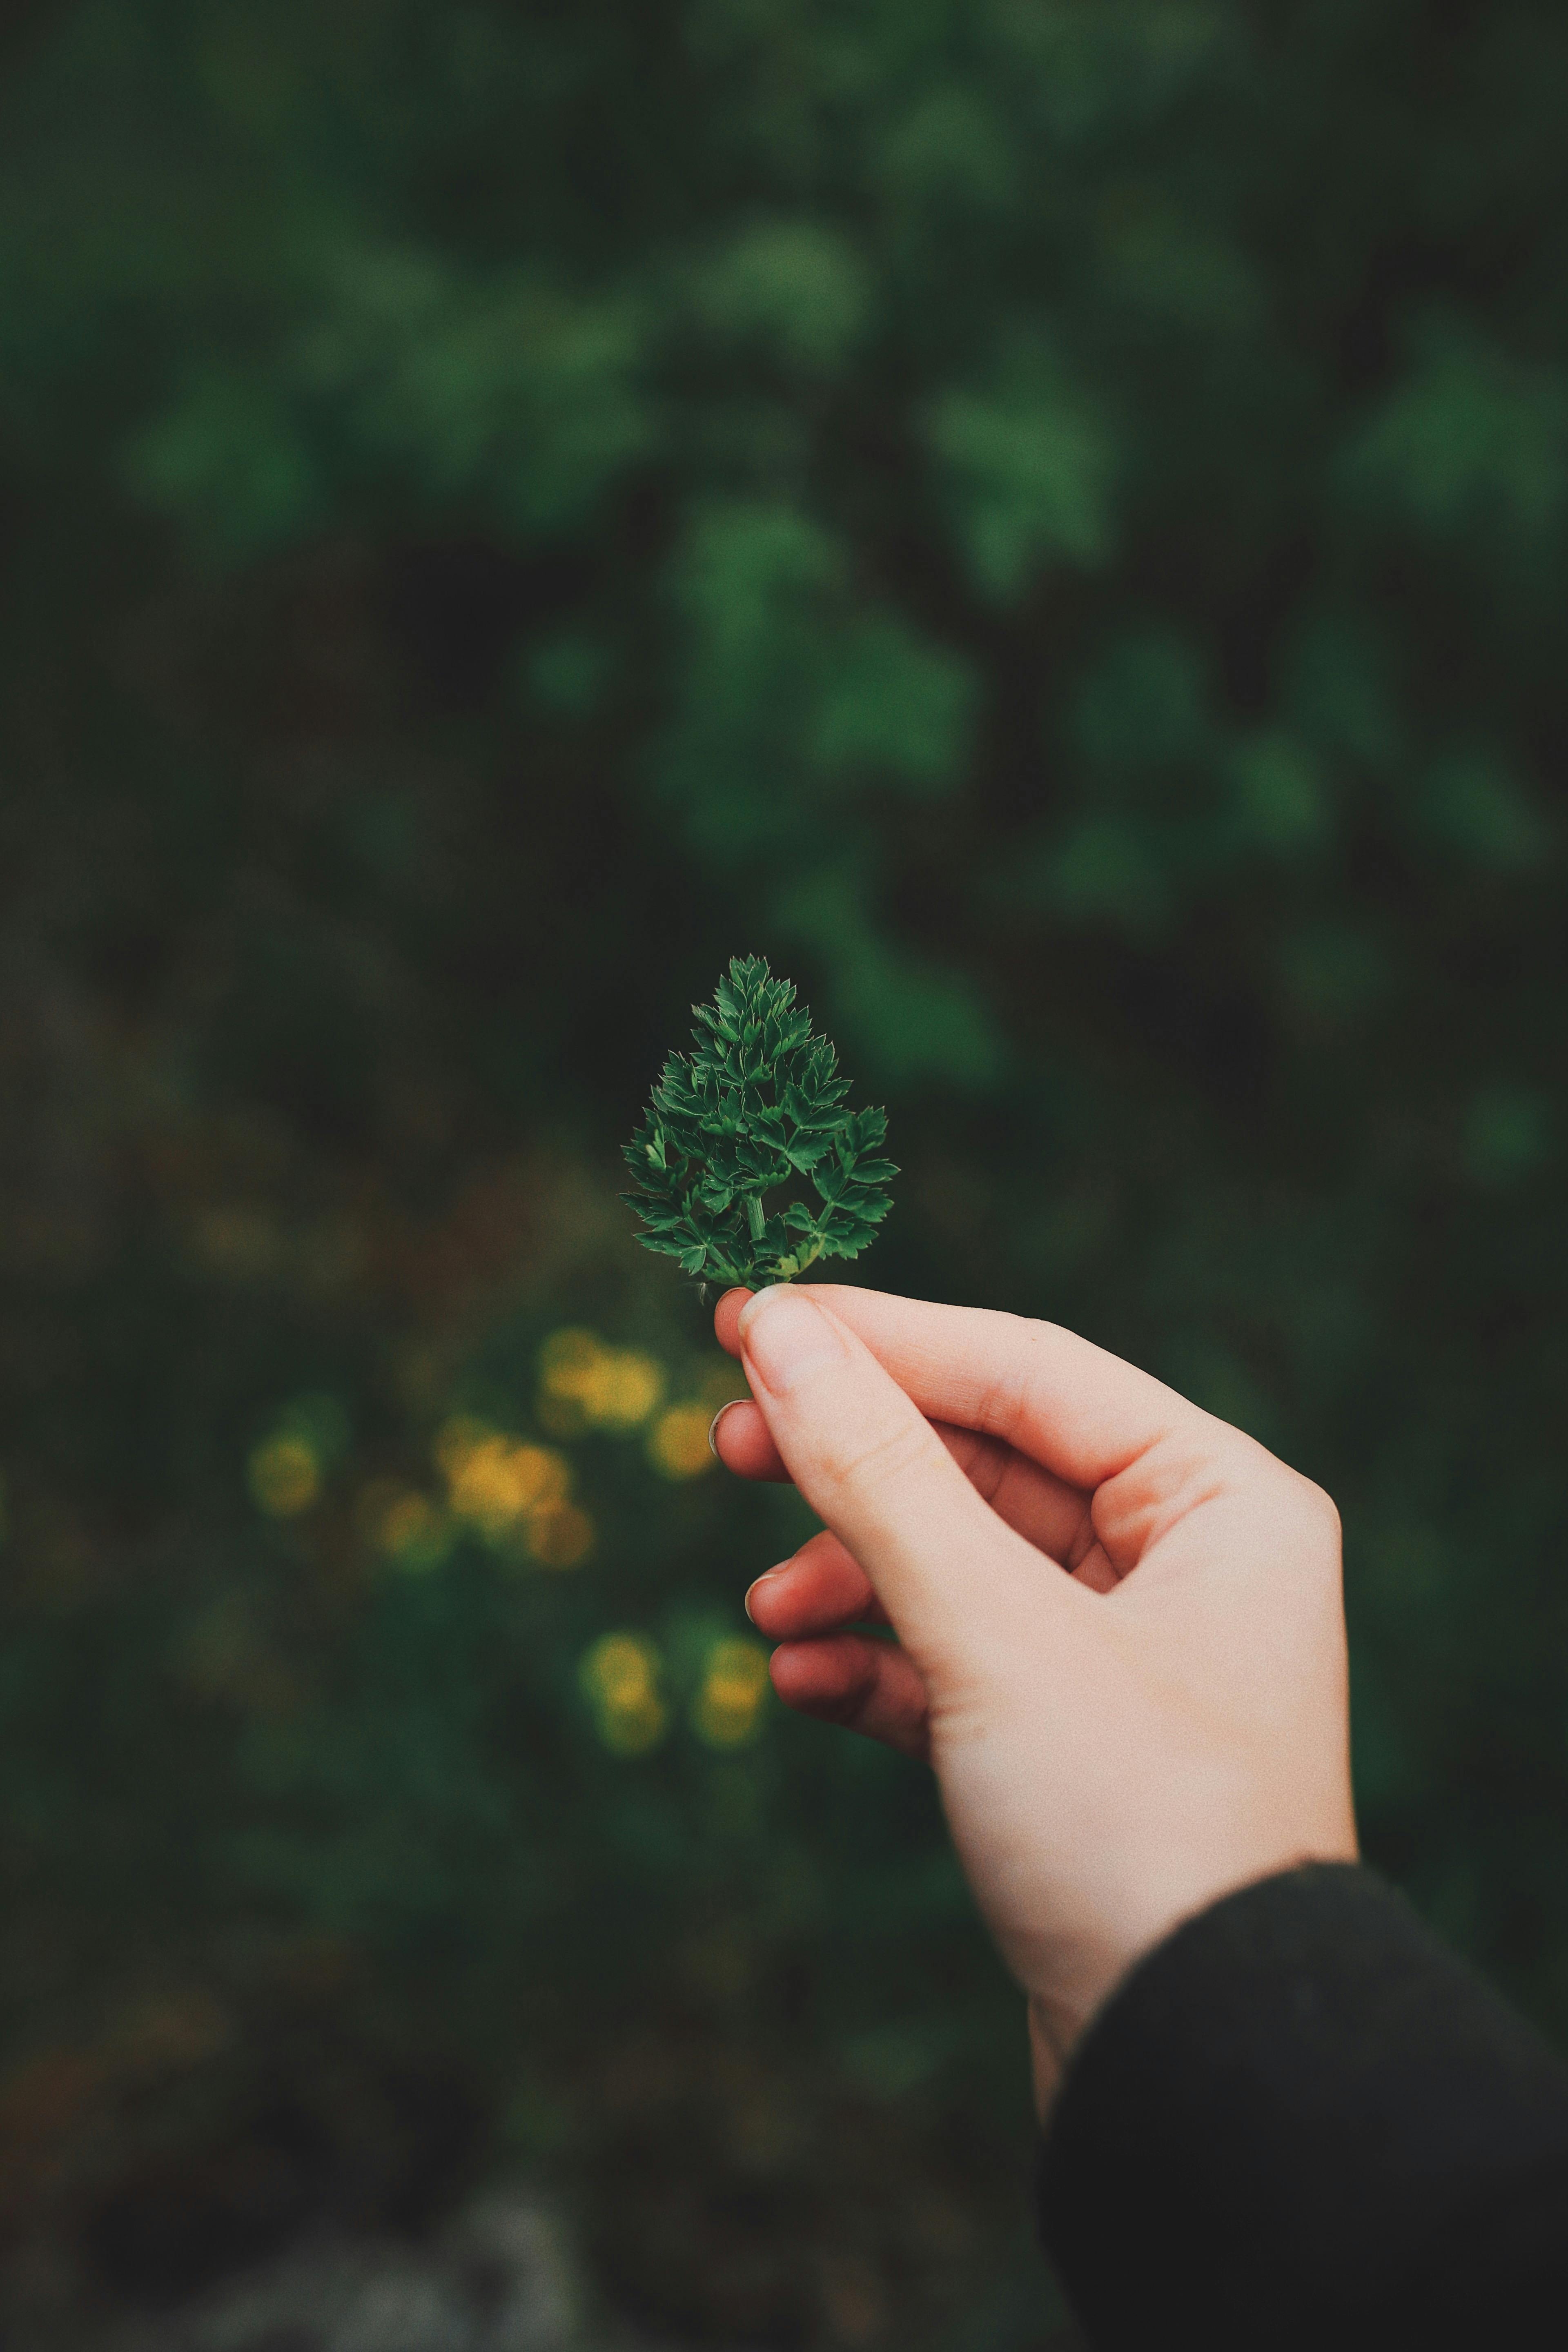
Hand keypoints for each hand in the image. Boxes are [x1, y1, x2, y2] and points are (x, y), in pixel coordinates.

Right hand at [711, 1284, 1357, 2113]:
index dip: (880, 1336)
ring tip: (766, 1607)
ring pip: (958, 1565)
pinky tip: (799, 1679)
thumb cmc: (1137, 1830)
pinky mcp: (1072, 1748)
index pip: (1026, 1367)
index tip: (746, 1317)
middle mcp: (1188, 1563)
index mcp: (1221, 1501)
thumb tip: (780, 1335)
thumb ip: (879, 1474)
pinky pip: (953, 1663)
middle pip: (985, 1459)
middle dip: (853, 1460)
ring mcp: (1129, 1658)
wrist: (1198, 2071)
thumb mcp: (993, 1632)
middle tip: (722, 1442)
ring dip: (852, 1573)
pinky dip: (873, 1662)